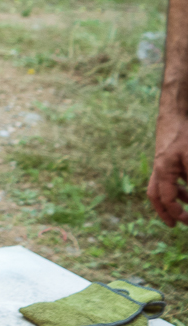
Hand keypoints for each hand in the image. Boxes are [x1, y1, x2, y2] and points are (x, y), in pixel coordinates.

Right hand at [149, 110, 187, 225]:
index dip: (176, 213)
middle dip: (165, 211)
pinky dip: (179, 187)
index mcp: (163, 171)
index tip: (187, 221)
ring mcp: (162, 163)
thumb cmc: (184, 136)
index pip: (166, 199)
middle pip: (155, 195)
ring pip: (162, 187)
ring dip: (175, 199)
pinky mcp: (168, 159)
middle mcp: (159, 169)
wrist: (175, 115)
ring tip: (187, 206)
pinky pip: (170, 178)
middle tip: (174, 224)